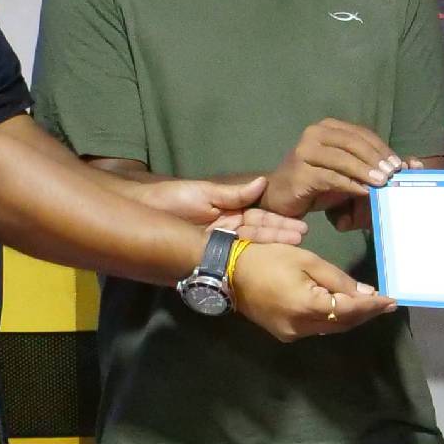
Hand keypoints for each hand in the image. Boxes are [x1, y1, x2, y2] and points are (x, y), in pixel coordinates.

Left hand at [146, 176, 306, 245]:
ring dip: (271, 247)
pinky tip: (267, 261)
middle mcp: (228, 229)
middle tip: (302, 238)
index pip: (259, 216)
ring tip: (293, 249)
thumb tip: (263, 182)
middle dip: (280, 235)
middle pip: (258, 232)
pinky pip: (232, 257)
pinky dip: (250, 258)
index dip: (278, 221)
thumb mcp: (204, 192)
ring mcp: (219, 243)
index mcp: (229, 211)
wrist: (141, 213)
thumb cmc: (172, 199)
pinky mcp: (208, 256)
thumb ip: (234, 193)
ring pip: (249, 245)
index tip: (299, 225)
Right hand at [230, 242, 397, 341]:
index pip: (351, 309)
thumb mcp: (307, 260)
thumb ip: (338, 279)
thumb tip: (365, 293)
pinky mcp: (283, 333)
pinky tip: (342, 308)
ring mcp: (291, 333)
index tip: (393, 301)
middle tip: (387, 304)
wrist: (226, 272)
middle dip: (366, 313)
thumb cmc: (267, 258)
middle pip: (342, 323)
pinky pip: (315, 327)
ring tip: (371, 305)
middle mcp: (301, 327)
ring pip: (330, 327)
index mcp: (308, 307)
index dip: (373, 306)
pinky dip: (332, 318)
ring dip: (350, 316)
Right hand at [264, 119, 403, 217]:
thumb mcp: (347, 170)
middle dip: (376, 159)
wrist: (280, 195)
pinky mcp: (299, 173)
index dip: (382, 148)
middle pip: (353, 143)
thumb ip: (371, 164)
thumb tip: (411, 164)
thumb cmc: (317, 181)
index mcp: (327, 127)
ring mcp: (304, 152)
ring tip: (382, 183)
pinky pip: (331, 177)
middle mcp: (314, 134)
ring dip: (365, 171)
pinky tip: (365, 191)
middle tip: (393, 174)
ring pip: (342, 159)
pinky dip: (350, 184)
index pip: (361, 134)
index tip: (399, 164)